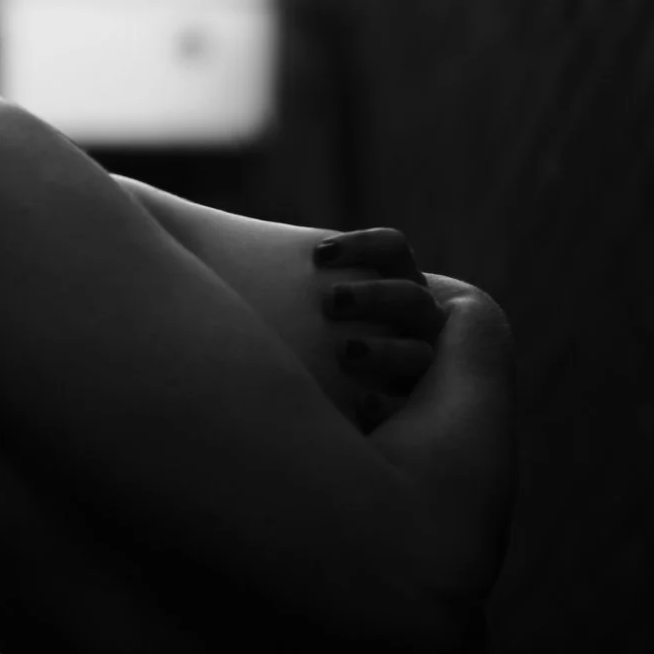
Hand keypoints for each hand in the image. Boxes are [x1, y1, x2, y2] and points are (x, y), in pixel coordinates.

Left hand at [313, 227, 446, 423]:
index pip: (394, 249)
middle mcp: (419, 321)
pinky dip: (389, 405)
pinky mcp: (420, 407)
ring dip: (385, 351)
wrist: (346, 411)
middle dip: (374, 296)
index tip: (319, 255)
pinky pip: (412, 406)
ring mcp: (427, 364)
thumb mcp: (317, 304)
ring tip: (345, 352)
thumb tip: (226, 242)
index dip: (363, 245)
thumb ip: (302, 279)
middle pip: (411, 296)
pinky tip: (361, 405)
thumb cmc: (315, 338)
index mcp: (398, 285)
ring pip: (420, 351)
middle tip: (331, 302)